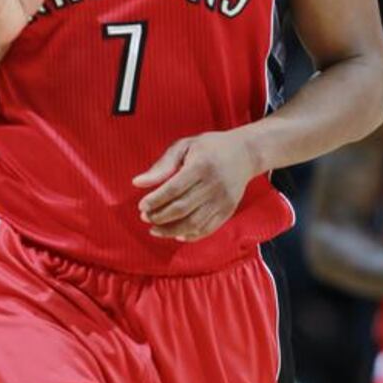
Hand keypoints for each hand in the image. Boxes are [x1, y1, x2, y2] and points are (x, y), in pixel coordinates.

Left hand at [134, 130, 257, 241]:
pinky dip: (190, 235)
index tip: (141, 206)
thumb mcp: (185, 146)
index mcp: (201, 166)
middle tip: (145, 218)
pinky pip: (208, 229)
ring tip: (155, 230)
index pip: (174, 188)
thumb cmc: (210, 147)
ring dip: (171, 230)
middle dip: (159, 217)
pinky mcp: (228, 210)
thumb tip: (137, 183)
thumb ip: (162, 165)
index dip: (155, 200)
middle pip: (182, 208)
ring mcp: (223, 200)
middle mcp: (214, 185)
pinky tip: (176, 234)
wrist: (245, 153)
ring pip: (193, 223)